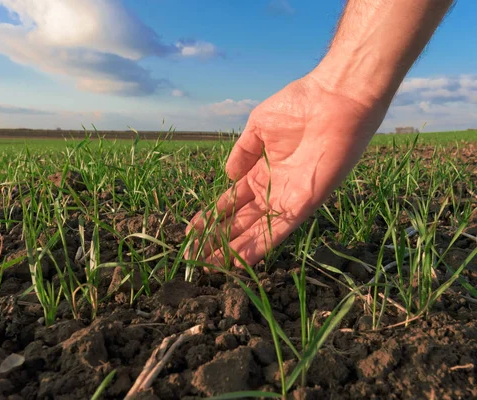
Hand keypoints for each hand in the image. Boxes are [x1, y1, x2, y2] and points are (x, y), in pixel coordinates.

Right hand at [186, 74, 388, 268]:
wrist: (333, 101)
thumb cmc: (298, 106)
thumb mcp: (259, 127)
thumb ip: (242, 153)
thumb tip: (228, 176)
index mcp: (260, 172)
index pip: (231, 201)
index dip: (212, 217)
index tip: (192, 231)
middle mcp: (273, 190)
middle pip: (240, 221)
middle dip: (217, 238)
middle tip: (194, 256)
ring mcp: (288, 199)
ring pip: (256, 231)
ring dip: (233, 249)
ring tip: (209, 265)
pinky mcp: (304, 204)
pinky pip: (278, 230)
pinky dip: (258, 246)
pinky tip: (237, 260)